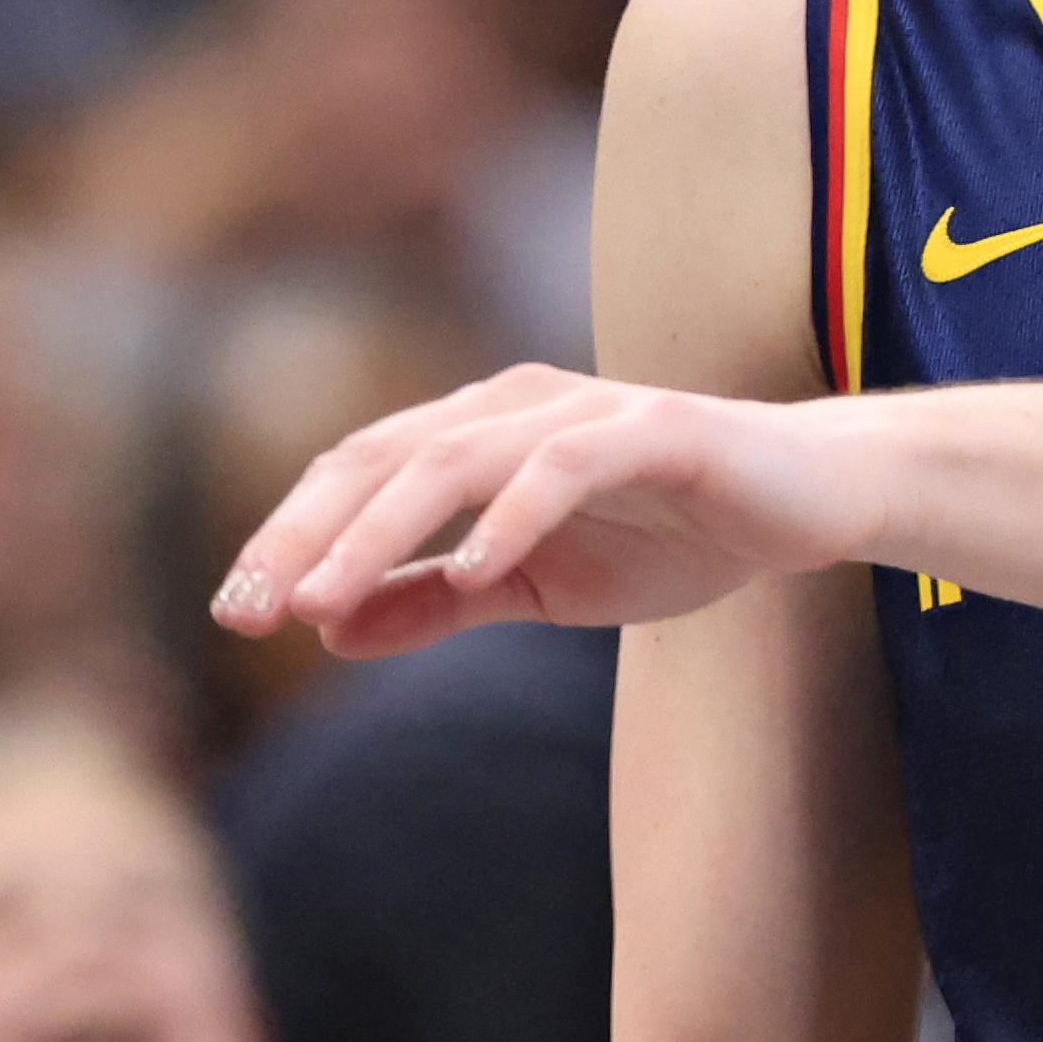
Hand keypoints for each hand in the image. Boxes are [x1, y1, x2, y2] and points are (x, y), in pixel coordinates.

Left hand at [209, 361, 865, 653]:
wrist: (807, 500)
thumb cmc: (673, 531)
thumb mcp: (536, 585)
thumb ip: (435, 601)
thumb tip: (330, 634)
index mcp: (479, 433)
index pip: (358, 475)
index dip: (288, 539)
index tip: (235, 615)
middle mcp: (516, 407)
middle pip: (383, 458)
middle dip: (306, 535)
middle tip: (250, 609)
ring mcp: (585, 412)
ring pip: (456, 457)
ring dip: (383, 527)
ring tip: (328, 594)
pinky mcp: (656, 429)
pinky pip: (565, 465)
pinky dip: (514, 513)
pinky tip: (475, 566)